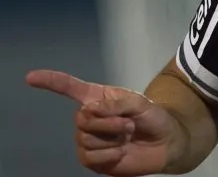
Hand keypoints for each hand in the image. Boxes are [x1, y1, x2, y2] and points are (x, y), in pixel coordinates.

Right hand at [26, 69, 180, 175]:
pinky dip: (110, 154)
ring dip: (112, 138)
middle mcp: (89, 118)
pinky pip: (90, 157)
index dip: (51, 82)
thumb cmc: (153, 118)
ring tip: (127, 136)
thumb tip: (92, 110)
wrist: (165, 143)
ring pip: (86, 139)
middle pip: (81, 118)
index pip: (71, 88)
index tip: (31, 77)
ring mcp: (88, 139)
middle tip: (129, 124)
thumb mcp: (140, 103)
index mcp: (99, 98)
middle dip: (109, 122)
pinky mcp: (92, 159)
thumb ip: (117, 103)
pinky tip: (121, 152)